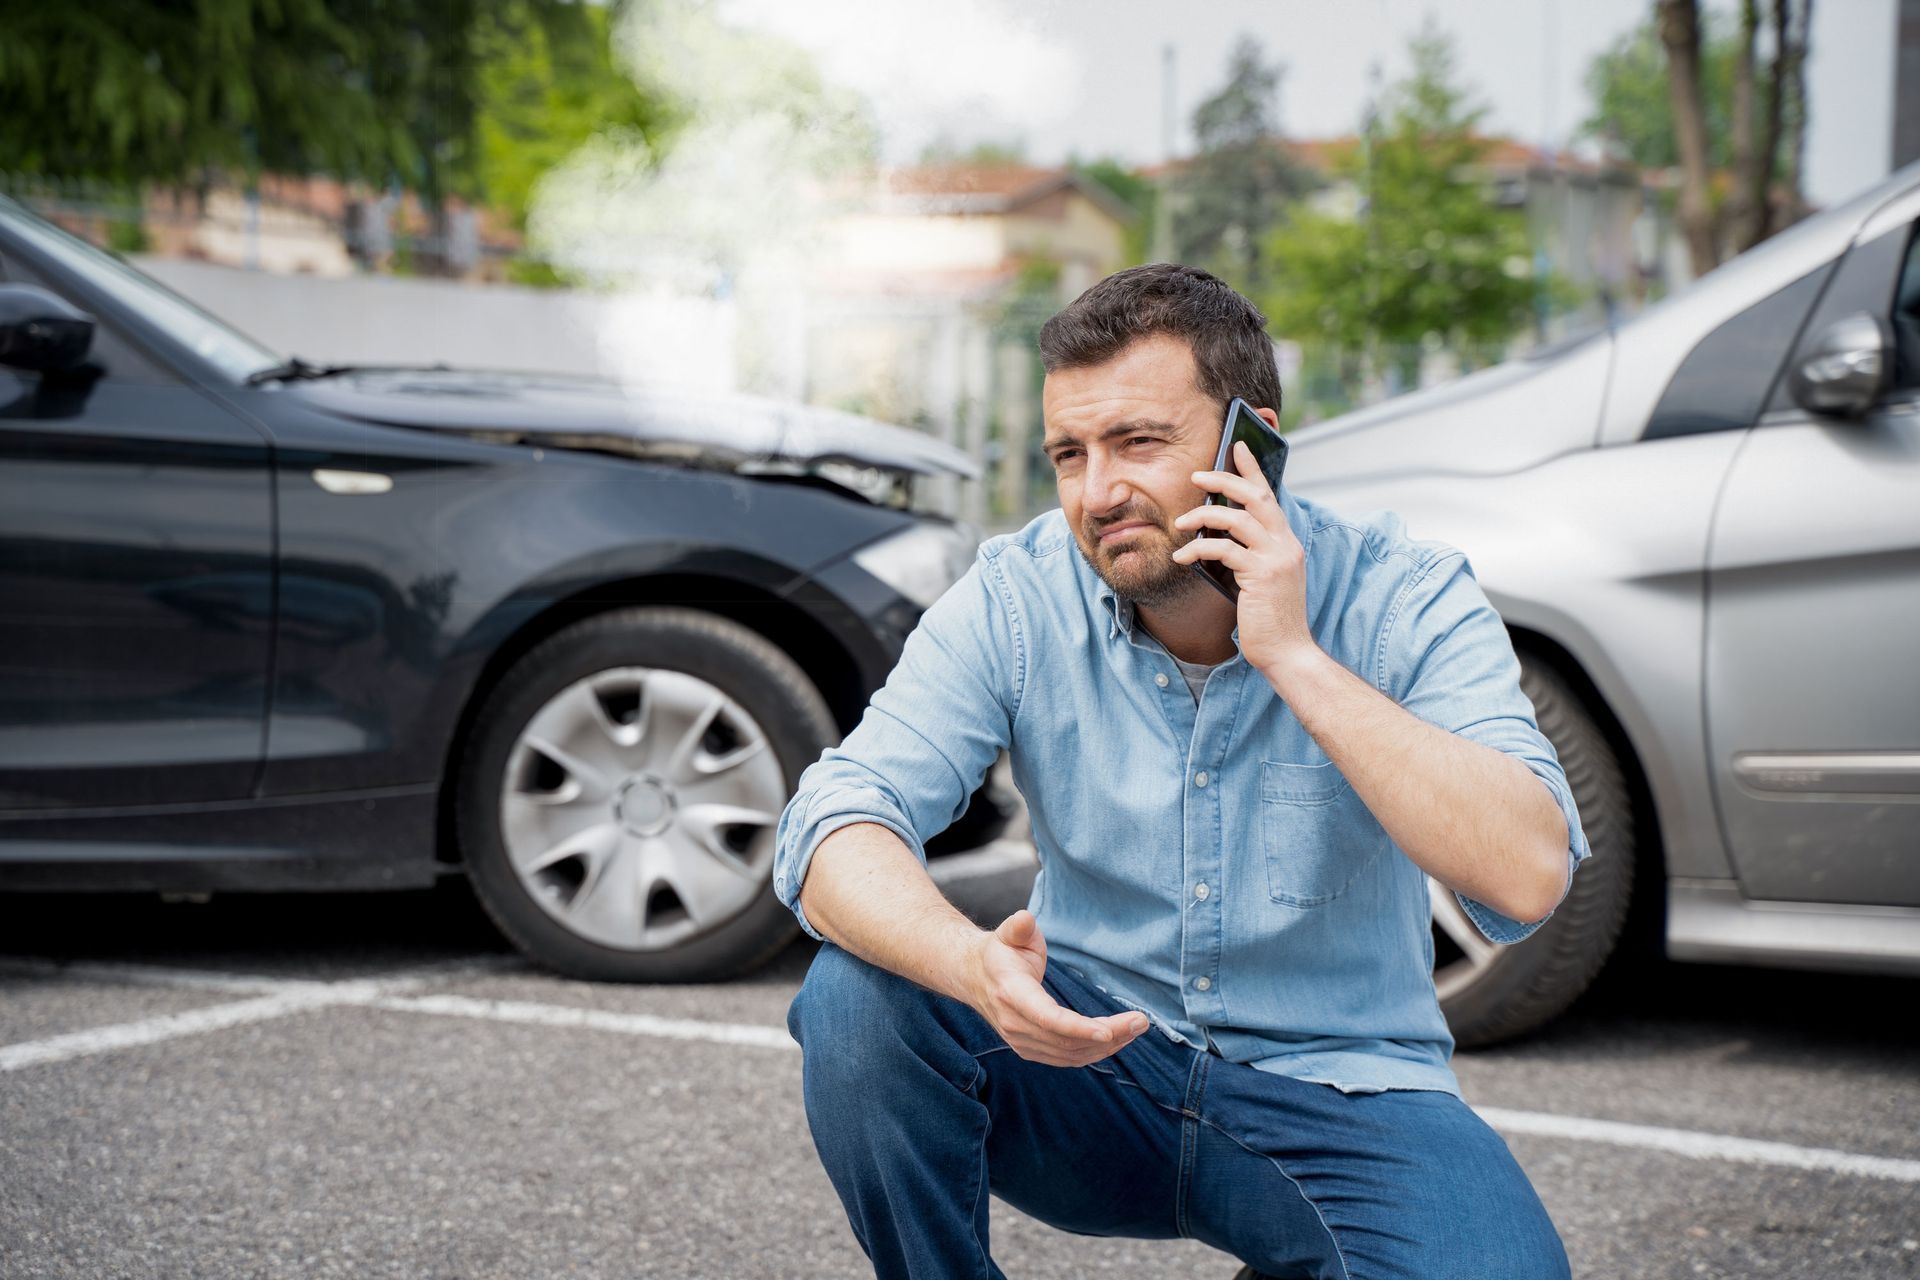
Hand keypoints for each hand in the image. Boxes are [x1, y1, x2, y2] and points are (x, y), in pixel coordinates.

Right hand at [965, 910, 1148, 1067]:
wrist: (974, 977)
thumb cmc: (1000, 951)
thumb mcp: (1008, 932)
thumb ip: (1018, 927)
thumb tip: (1025, 919)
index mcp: (1012, 993)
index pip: (1048, 1017)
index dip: (1078, 1027)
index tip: (1108, 1030)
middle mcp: (1015, 1023)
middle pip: (1067, 1040)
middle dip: (1109, 1035)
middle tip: (1141, 1022)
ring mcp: (1021, 1041)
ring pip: (1070, 1054)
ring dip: (1107, 1047)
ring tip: (1135, 1030)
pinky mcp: (1029, 1050)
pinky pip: (1066, 1059)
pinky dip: (1094, 1053)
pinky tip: (1116, 1040)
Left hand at [1170, 439, 1320, 678]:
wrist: (1287, 652)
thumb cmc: (1269, 620)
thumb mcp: (1261, 580)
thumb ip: (1249, 555)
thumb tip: (1219, 537)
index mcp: (1286, 543)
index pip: (1269, 496)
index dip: (1252, 469)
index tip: (1237, 446)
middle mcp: (1285, 544)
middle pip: (1255, 496)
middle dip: (1225, 480)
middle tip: (1196, 475)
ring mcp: (1276, 558)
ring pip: (1237, 518)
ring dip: (1204, 515)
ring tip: (1179, 523)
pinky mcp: (1262, 574)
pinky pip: (1223, 549)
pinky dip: (1198, 549)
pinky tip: (1181, 558)